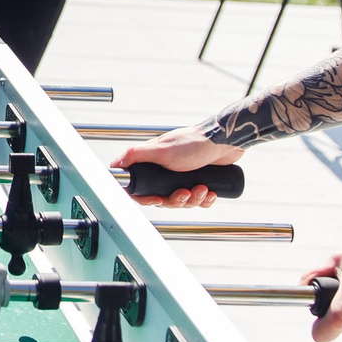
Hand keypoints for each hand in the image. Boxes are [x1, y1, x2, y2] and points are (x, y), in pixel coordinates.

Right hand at [116, 126, 240, 206]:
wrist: (225, 142)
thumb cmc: (194, 143)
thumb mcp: (162, 150)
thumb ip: (137, 155)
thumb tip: (115, 163)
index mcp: (153, 162)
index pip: (140, 186)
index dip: (145, 197)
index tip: (156, 199)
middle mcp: (166, 170)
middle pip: (162, 197)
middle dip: (176, 200)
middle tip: (186, 193)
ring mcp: (183, 176)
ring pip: (181, 200)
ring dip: (193, 199)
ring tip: (203, 189)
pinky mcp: (199, 181)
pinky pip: (198, 200)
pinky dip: (204, 199)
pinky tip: (211, 193)